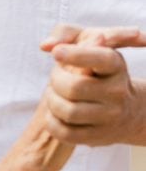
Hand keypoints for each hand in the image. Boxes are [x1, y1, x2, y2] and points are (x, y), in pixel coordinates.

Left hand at [40, 25, 145, 145]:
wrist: (123, 111)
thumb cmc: (93, 70)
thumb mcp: (87, 44)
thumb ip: (66, 34)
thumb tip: (47, 45)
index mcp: (116, 65)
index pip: (99, 58)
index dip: (76, 55)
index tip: (56, 53)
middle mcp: (117, 91)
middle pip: (74, 87)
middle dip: (55, 80)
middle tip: (55, 77)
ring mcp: (110, 117)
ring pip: (67, 111)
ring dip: (52, 101)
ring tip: (54, 95)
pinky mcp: (98, 137)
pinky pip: (65, 133)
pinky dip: (52, 122)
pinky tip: (55, 113)